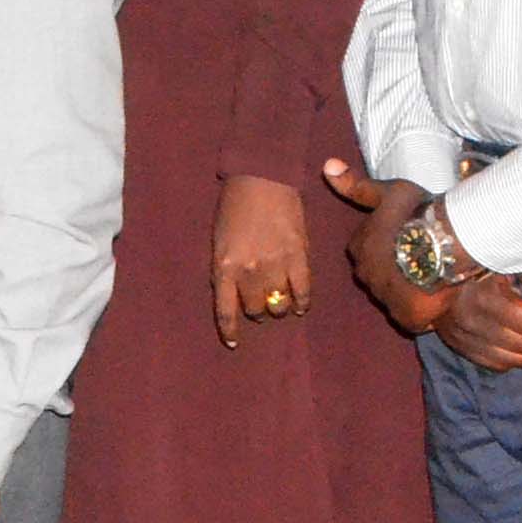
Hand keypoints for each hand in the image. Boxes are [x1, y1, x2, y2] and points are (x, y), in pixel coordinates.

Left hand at [213, 172, 310, 347]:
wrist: (262, 179)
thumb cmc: (234, 206)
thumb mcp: (219, 240)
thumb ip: (226, 267)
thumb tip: (236, 294)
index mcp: (223, 267)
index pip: (225, 309)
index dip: (230, 330)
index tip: (234, 343)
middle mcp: (248, 272)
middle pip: (254, 308)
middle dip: (256, 310)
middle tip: (260, 304)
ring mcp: (275, 266)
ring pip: (279, 304)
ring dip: (278, 307)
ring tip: (280, 302)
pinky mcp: (299, 258)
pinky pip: (303, 292)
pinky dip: (302, 303)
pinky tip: (301, 306)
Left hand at [323, 159, 448, 334]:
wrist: (449, 243)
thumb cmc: (420, 213)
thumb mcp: (389, 192)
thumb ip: (357, 185)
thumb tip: (327, 166)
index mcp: (359, 247)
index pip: (366, 249)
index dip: (388, 244)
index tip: (407, 239)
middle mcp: (366, 275)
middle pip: (378, 274)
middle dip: (395, 268)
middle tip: (421, 259)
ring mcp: (384, 298)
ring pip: (393, 295)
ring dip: (407, 289)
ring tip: (432, 277)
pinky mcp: (405, 317)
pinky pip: (409, 314)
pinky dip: (421, 309)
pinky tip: (437, 296)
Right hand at [432, 267, 521, 370]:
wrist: (430, 271)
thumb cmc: (479, 264)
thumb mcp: (511, 263)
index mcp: (488, 298)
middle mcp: (474, 322)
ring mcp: (465, 338)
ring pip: (518, 360)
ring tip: (520, 325)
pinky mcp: (460, 349)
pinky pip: (499, 366)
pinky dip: (509, 355)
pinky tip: (506, 336)